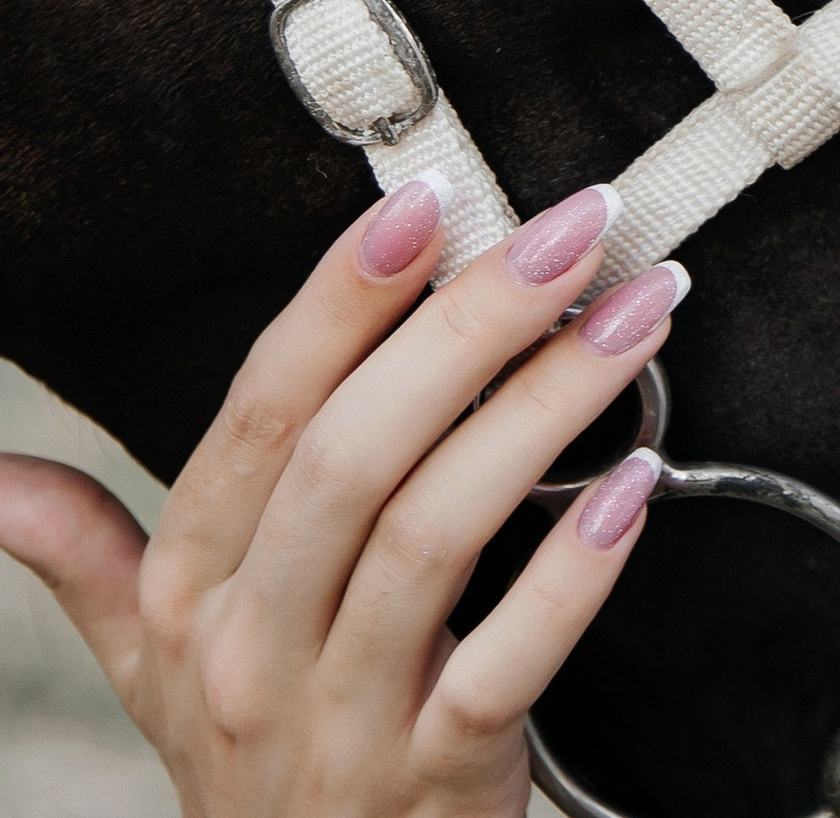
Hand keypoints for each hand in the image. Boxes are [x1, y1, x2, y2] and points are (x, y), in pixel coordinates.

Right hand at [0, 176, 688, 816]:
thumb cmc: (251, 757)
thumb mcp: (149, 662)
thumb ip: (84, 553)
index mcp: (189, 592)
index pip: (261, 414)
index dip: (340, 300)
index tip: (428, 199)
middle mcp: (251, 650)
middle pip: (351, 458)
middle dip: (467, 326)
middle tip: (572, 230)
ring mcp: (343, 721)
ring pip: (433, 536)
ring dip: (544, 411)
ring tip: (632, 319)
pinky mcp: (437, 780)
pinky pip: (505, 663)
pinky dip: (573, 573)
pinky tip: (635, 484)